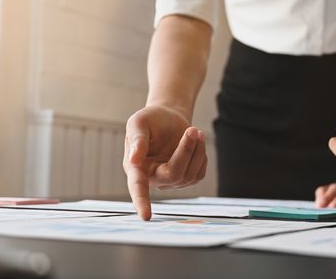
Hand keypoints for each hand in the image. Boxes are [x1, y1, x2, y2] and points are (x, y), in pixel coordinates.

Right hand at [123, 105, 207, 219]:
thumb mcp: (139, 123)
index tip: (146, 217)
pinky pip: (199, 173)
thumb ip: (136, 140)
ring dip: (197, 150)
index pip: (138, 187)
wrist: (168, 118)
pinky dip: (202, 155)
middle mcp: (153, 178)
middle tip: (192, 130)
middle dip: (186, 151)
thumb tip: (134, 161)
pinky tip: (197, 143)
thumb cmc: (151, 120)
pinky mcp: (186, 179)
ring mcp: (171, 181)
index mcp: (136, 168)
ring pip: (189, 174)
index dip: (141, 202)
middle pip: (174, 174)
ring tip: (195, 131)